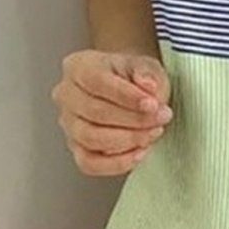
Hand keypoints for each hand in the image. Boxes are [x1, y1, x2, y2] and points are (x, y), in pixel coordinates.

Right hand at [52, 49, 172, 175]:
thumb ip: (147, 73)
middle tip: (161, 118)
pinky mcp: (76, 147)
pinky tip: (139, 152)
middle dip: (134, 119)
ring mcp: (68, 124)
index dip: (127, 96)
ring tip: (153, 132)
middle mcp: (67, 95)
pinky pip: (90, 163)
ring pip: (91, 138)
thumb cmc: (133, 76)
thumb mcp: (145, 65)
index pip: (98, 82)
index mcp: (79, 67)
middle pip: (95, 112)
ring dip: (128, 139)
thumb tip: (148, 85)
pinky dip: (117, 163)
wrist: (128, 87)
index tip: (152, 104)